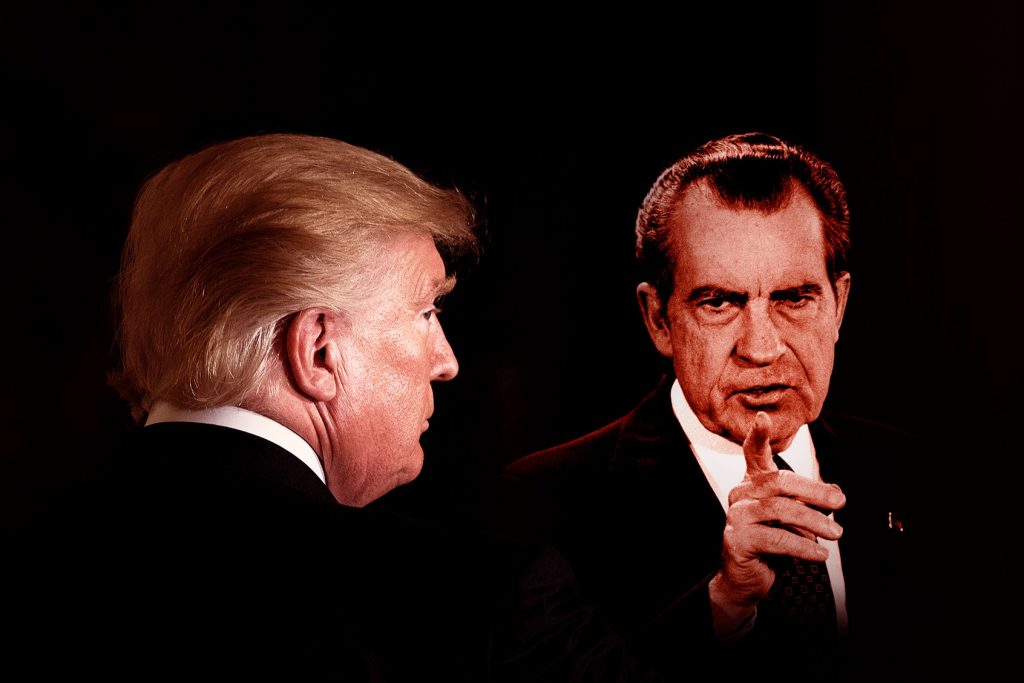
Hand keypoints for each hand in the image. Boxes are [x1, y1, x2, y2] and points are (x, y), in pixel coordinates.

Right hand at [708, 412, 845, 635]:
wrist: (747, 579)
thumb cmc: (772, 544)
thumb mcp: (795, 520)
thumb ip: (810, 503)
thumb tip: (837, 494)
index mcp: (753, 483)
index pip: (753, 453)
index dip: (759, 435)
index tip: (764, 418)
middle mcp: (741, 494)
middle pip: (779, 481)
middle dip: (814, 491)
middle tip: (839, 504)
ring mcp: (736, 516)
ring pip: (780, 509)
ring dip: (814, 522)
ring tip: (836, 534)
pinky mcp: (737, 540)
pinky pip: (776, 539)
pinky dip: (803, 547)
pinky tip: (820, 554)